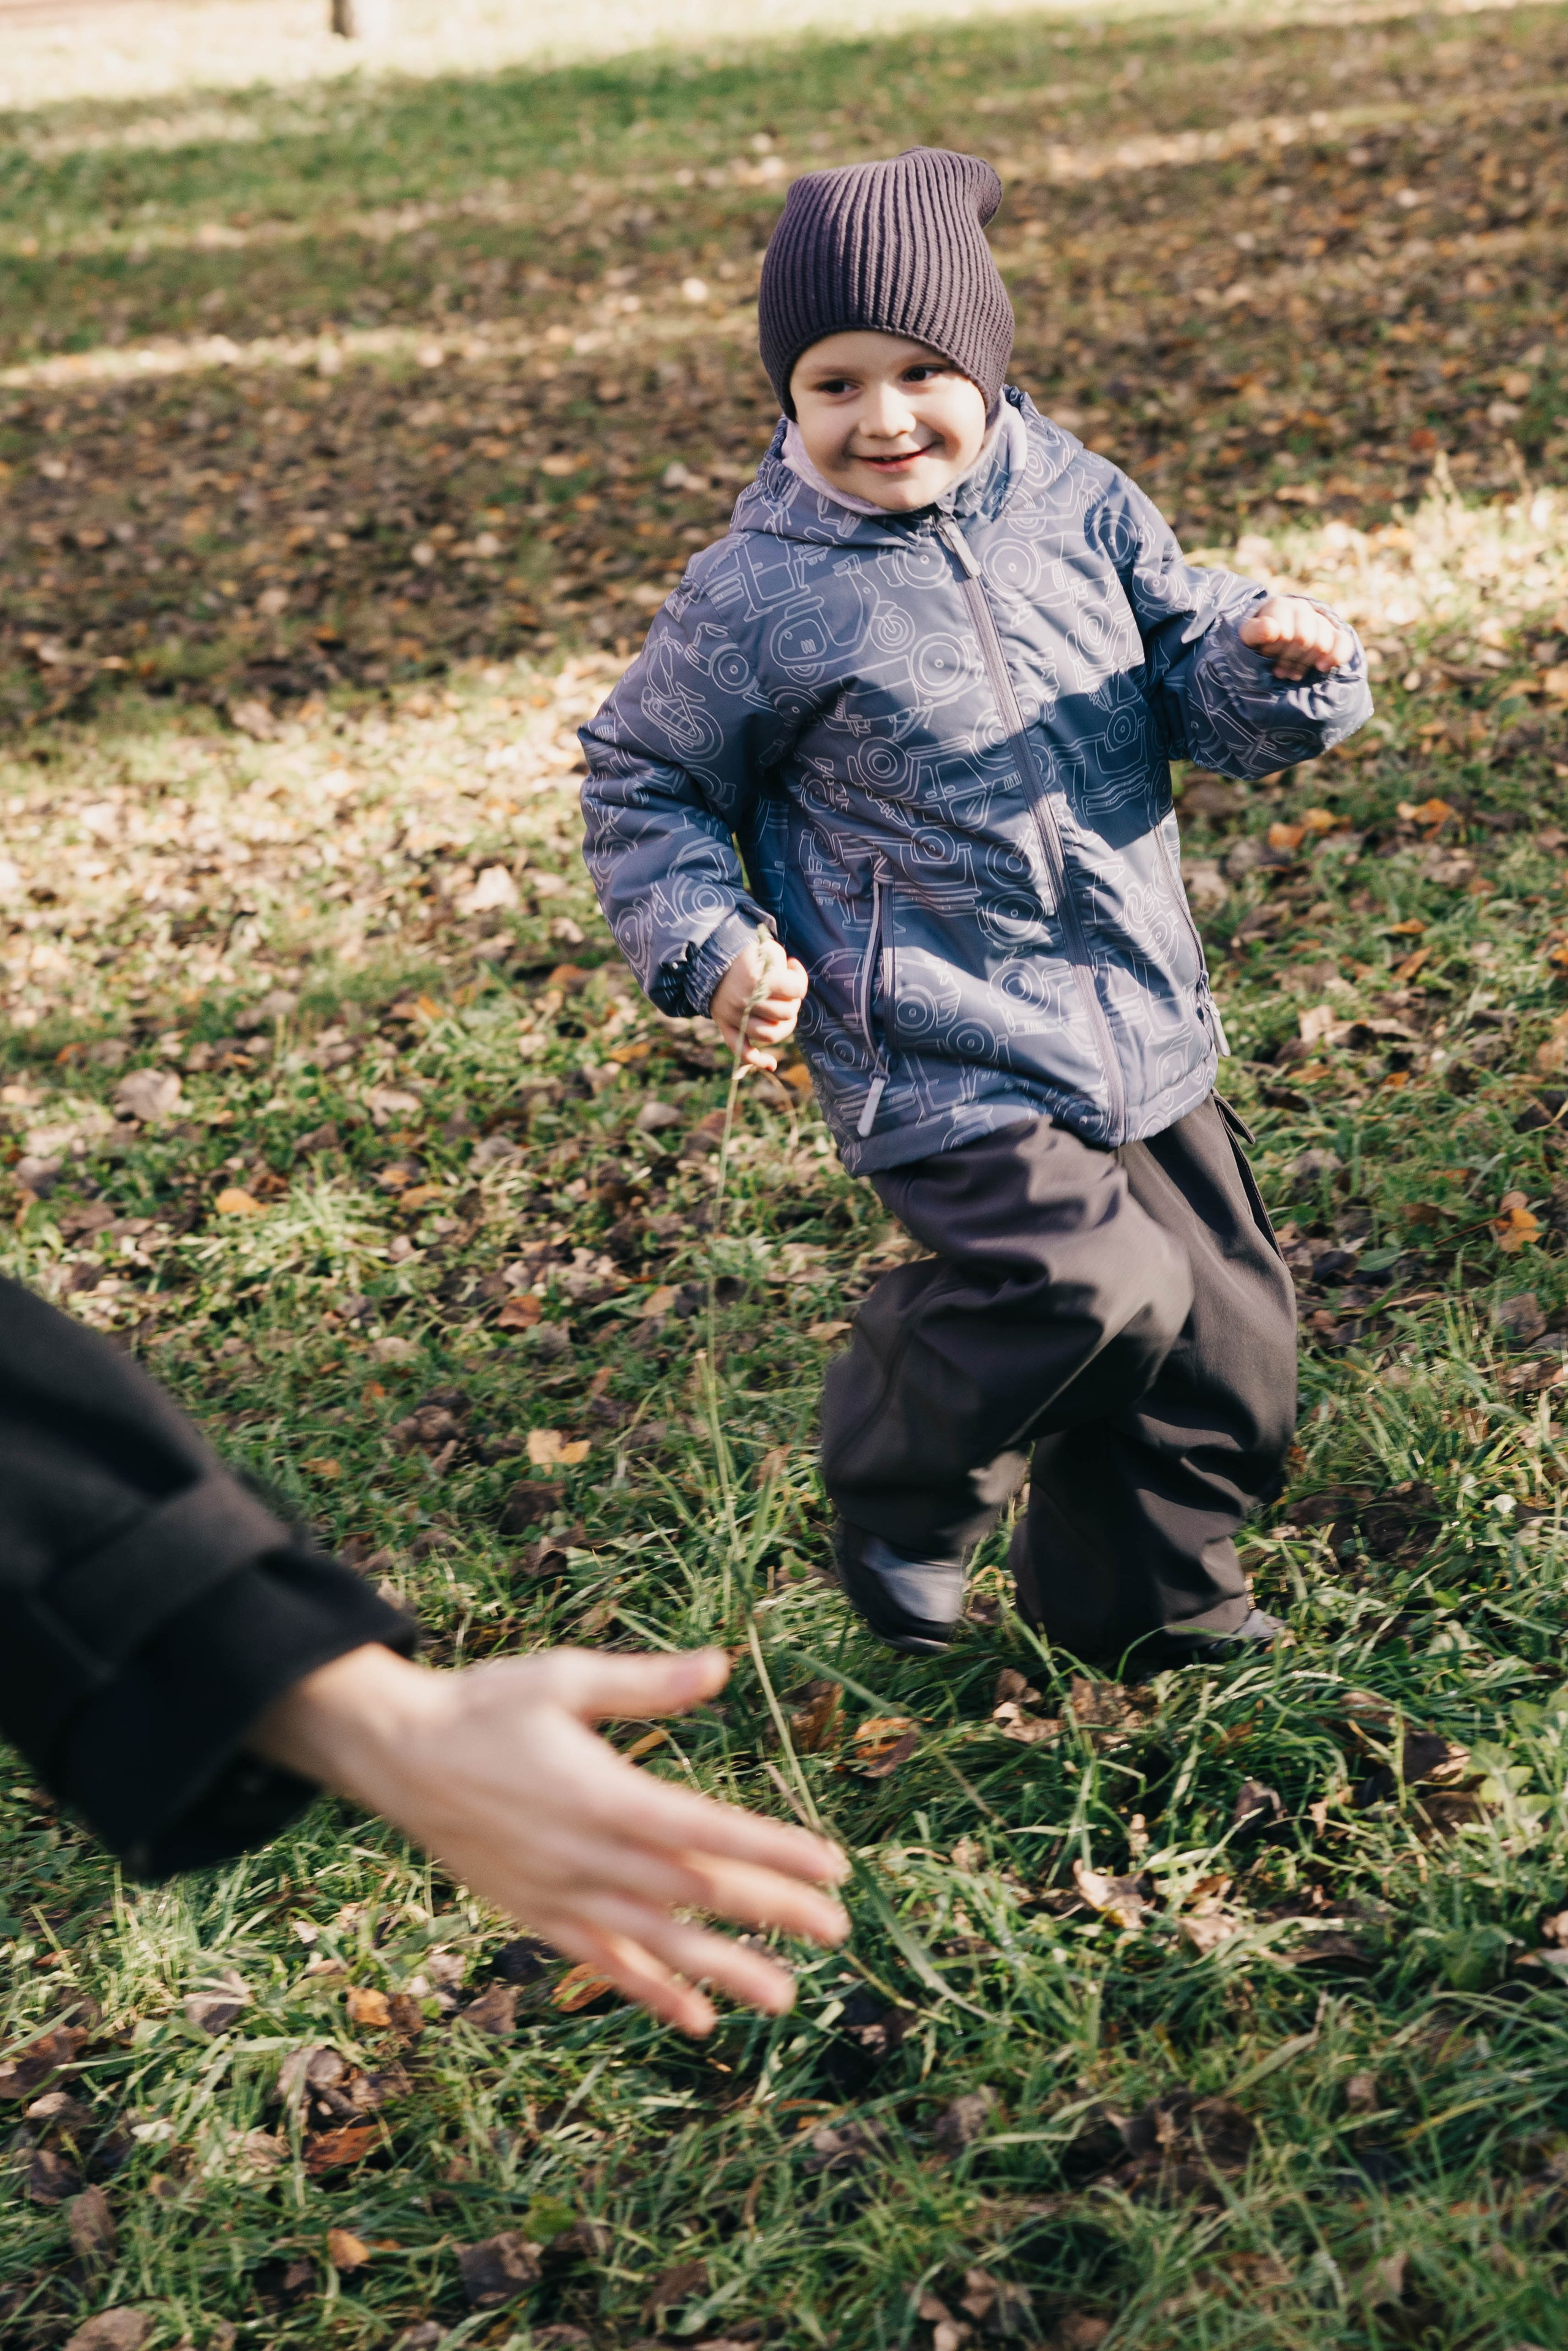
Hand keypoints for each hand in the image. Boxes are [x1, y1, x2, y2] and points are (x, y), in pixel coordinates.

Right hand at [248, 1644, 847, 2034]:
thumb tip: (721, 1666)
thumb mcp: (564, 1677)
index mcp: (603, 1794)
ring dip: (722, 1969)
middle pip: (694, 1892)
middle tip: (837, 1932)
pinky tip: (695, 2018)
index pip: (707, 1832)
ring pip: (655, 1942)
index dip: (772, 1852)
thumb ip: (646, 1683)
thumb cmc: (485, 1706)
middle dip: (769, 1912)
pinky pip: (601, 1961)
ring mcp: (560, 1893)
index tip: (831, 1867)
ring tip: (784, 1996)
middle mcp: (587, 1855)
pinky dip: (649, 1989)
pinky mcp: (535, 1913)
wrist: (396, 1755)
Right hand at [709, 934, 808, 1070]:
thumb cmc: (747, 956)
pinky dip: (757, 1060)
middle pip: (786, 1014)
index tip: (792, 968)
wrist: (712, 960)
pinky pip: (741, 1050)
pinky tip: (771, 1064)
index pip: (797, 989)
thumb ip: (786, 967)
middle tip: (786, 993)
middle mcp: (746, 1000)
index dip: (800, 978)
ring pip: (770, 1035)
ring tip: (782, 1015)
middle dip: (792, 1003)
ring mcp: (734, 1016)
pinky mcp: (725, 1026)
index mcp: (758, 979)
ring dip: (783, 1027)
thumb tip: (797, 988)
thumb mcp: (768, 950)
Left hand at [1239, 594, 1353, 682]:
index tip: (1265, 655)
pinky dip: (1334, 657)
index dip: (1274, 650)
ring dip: (1304, 664)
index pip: (1284, 632)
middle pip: (1304, 640)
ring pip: (1321, 644)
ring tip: (1291, 673)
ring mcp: (1321, 620)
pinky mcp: (1336, 634)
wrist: (1274, 645)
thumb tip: (1272, 629)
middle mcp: (1302, 608)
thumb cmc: (1258, 642)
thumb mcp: (1248, 637)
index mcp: (1280, 606)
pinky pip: (1343, 643)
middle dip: (1289, 659)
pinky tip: (1321, 667)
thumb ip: (1254, 632)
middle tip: (1278, 668)